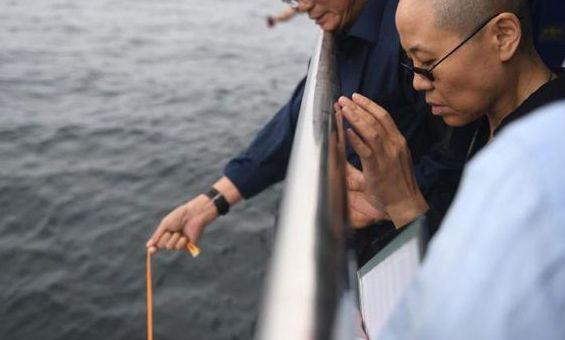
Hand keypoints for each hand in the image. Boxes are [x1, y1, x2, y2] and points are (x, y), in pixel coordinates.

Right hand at [146, 194, 216, 254]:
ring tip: (179, 231)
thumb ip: (157, 235)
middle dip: (164, 238)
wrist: (193, 215)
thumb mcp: (165, 224)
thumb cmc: (179, 216)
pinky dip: (180, 242)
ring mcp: (179, 242)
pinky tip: (185, 236)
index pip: (157, 243)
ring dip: (173, 239)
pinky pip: (179, 248)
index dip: (153, 248)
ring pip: (169, 247)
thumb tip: (148, 245)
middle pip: (161, 245)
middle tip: (170, 231)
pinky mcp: (187, 245)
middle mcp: (172, 238)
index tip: (151, 250)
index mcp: (166, 232)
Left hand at [337, 93, 428, 226]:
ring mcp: (387, 157)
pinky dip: (356, 140)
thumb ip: (377, 148)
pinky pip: (366, 151)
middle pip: (377, 119)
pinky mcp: (378, 169)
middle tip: (344, 99)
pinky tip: (347, 131)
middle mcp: (395, 145)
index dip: (369, 105)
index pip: (384, 117)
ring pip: (371, 131)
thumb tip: (358, 137)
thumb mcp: (391, 161)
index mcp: (398, 142)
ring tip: (343, 109)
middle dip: (359, 107)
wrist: (407, 205)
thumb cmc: (397, 185)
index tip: (356, 97)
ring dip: (356, 118)